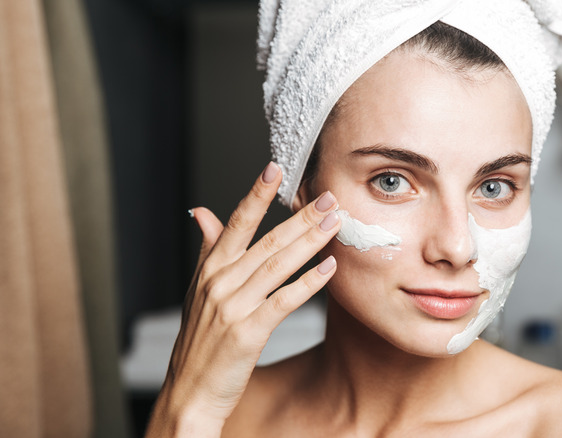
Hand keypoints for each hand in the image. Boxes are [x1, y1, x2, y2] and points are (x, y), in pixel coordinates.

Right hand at [146, 162, 340, 436]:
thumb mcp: (198, 290)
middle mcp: (219, 283)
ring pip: (278, 265)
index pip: (236, 223)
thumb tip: (201, 212)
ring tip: (334, 224)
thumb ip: (207, 249)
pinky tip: (328, 268)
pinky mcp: (248, 331)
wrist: (191, 389)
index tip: (275, 169)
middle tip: (328, 197)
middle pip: (267, 241)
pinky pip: (284, 300)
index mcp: (209, 269)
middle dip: (300, 217)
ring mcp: (233, 306)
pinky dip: (308, 283)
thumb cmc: (200, 339)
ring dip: (310, 242)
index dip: (256, 195)